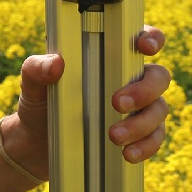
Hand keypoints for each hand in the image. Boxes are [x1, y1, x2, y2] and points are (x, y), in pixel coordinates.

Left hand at [6, 26, 171, 178]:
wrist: (36, 145)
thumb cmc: (39, 103)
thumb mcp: (32, 84)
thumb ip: (37, 68)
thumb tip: (56, 63)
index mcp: (107, 58)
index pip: (140, 40)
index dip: (151, 38)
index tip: (143, 47)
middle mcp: (128, 80)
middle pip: (159, 76)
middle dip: (144, 89)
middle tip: (116, 102)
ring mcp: (137, 108)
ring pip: (159, 109)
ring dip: (142, 123)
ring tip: (114, 136)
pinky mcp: (138, 135)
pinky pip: (155, 138)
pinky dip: (146, 146)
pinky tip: (127, 153)